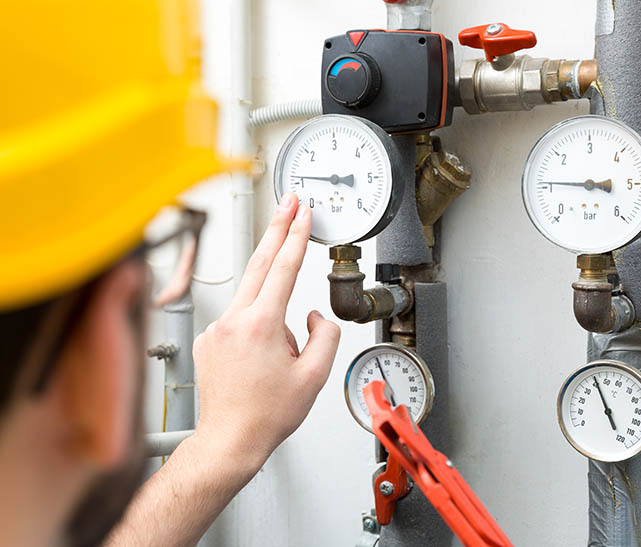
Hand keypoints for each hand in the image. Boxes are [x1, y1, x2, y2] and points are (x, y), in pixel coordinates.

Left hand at [192, 193, 340, 469]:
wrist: (229, 439)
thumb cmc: (266, 414)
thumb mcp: (314, 376)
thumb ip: (325, 335)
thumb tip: (314, 314)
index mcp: (261, 325)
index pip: (282, 267)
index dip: (295, 236)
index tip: (302, 213)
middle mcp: (233, 320)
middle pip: (259, 262)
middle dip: (276, 228)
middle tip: (289, 202)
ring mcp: (216, 329)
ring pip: (252, 298)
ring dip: (272, 306)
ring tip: (280, 360)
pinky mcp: (208, 338)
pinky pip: (239, 319)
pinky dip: (256, 326)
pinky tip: (261, 361)